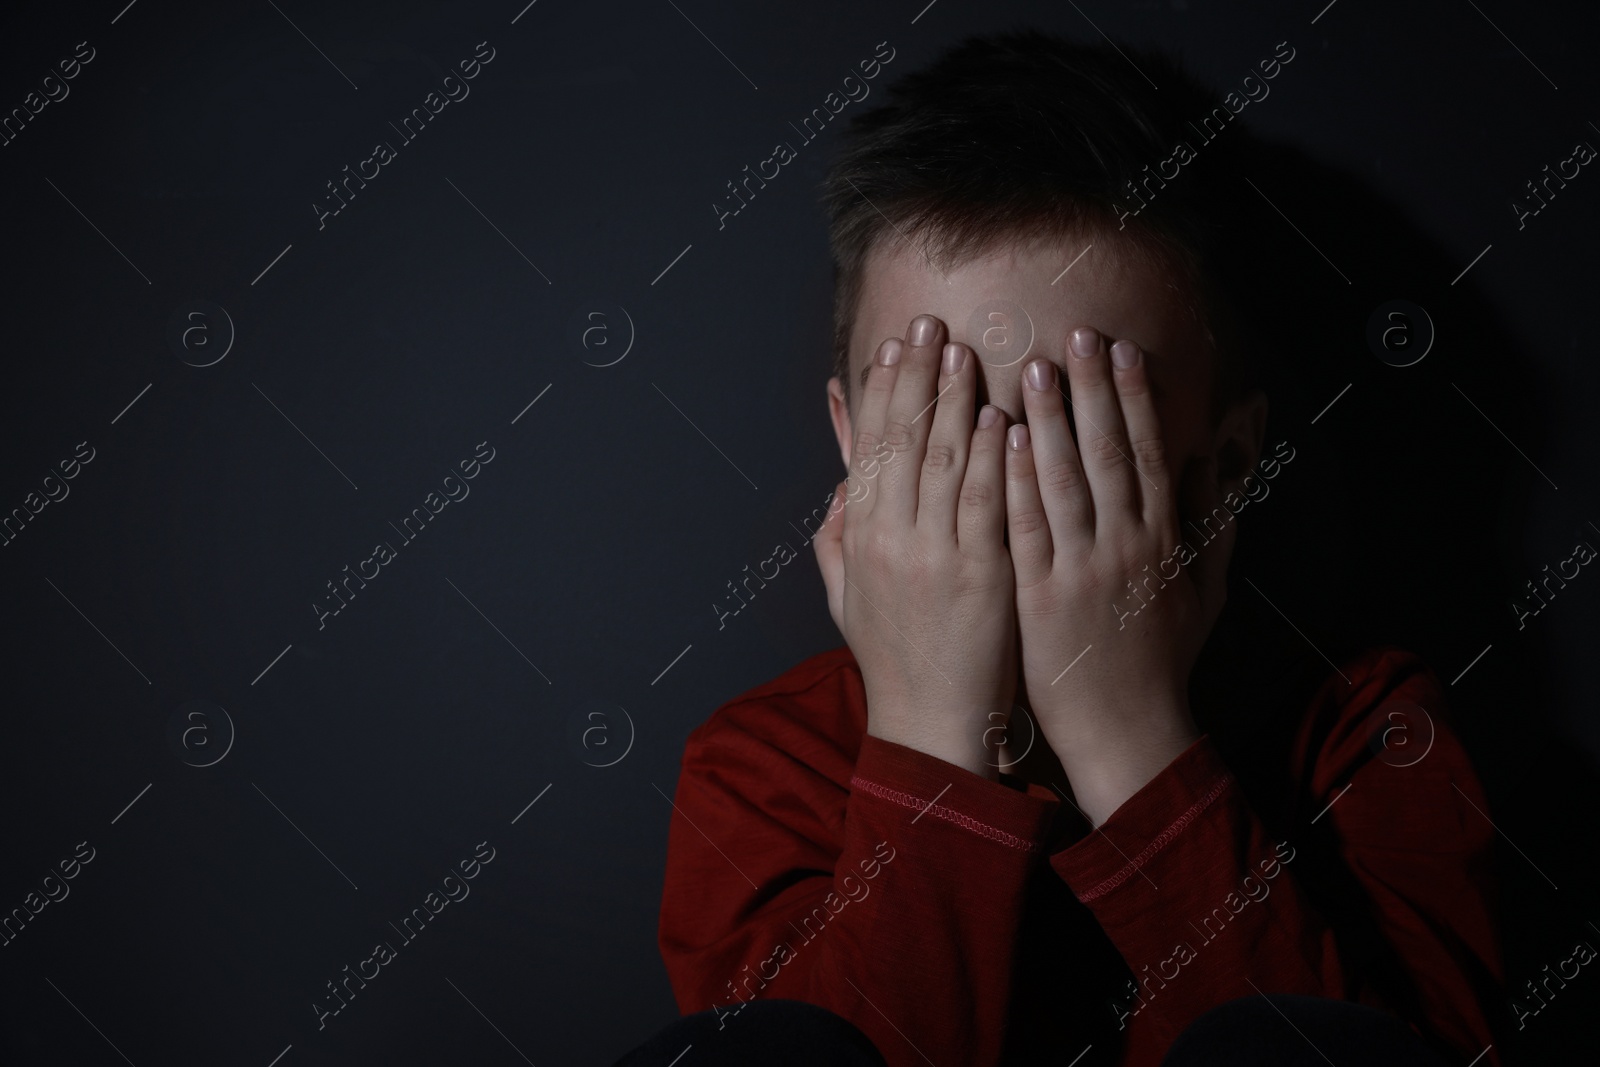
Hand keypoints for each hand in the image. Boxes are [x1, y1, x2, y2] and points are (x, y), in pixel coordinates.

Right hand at [814, 314, 1014, 779]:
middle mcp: (889, 539)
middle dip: (916, 376)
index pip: (868, 448)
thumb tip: (837, 489)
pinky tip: (998, 414)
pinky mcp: (979, 574)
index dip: (880, 393)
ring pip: (941, 460)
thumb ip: (835, 539)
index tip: (891, 347)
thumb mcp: (845, 597)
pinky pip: (984, 501)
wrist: (928, 723)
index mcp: (858, 539)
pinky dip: (989, 454)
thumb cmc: (893, 659)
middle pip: (902, 440)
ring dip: (953, 399)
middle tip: (929, 323)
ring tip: (965, 349)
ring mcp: (934, 554)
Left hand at [1004, 327, 1229, 822]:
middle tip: (1074, 333)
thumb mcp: (1207, 589)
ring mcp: (1084, 569)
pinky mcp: (1042, 597)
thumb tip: (1217, 461)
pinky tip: (1003, 439)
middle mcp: (1127, 545)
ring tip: (1032, 367)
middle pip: (1107, 452)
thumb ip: (1214, 522)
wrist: (1130, 730)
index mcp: (1164, 539)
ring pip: (1065, 481)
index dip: (1132, 397)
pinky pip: (1027, 528)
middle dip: (1091, 389)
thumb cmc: (1164, 659)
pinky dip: (1016, 480)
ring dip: (1050, 419)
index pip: (1146, 452)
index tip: (1120, 349)